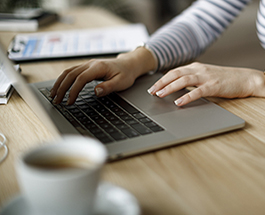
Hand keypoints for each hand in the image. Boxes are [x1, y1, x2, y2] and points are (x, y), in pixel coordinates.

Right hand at [50, 47, 156, 104]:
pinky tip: (60, 86)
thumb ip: (108, 87)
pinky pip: (71, 71)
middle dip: (61, 88)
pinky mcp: (87, 67)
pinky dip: (64, 79)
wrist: (129, 64)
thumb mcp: (121, 82)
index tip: (70, 102)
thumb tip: (96, 92)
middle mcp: (90, 64)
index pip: (81, 79)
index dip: (73, 91)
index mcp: (98, 67)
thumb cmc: (126, 73)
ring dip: (59, 83)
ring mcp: (88, 64)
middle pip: (70, 74)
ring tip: (53, 94)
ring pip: (68, 71)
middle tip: (56, 101)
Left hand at [147, 62, 264, 105]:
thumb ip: (191, 79)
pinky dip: (186, 96)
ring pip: (183, 80)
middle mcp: (198, 70)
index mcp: (195, 67)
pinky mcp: (214, 86)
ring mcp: (206, 77)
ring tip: (159, 95)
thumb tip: (175, 87)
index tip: (153, 86)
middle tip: (151, 91)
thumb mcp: (204, 76)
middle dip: (161, 83)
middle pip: (175, 74)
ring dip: (169, 88)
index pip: (174, 72)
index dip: (162, 79)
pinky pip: (197, 91)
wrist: (245, 78)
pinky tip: (178, 102)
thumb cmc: (224, 79)